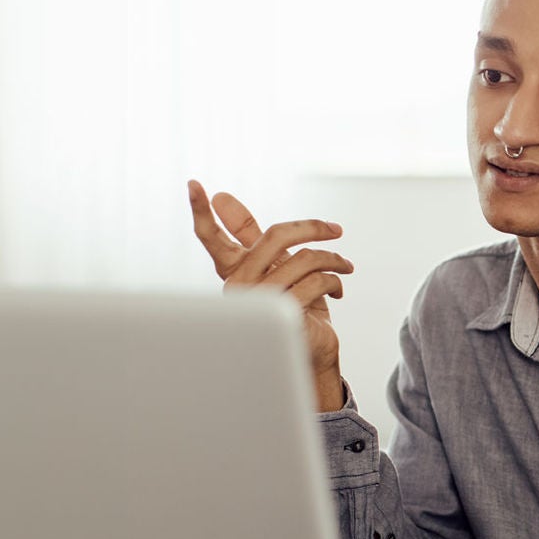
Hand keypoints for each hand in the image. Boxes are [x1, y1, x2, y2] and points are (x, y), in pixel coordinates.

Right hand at [187, 179, 353, 411]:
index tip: (193, 183)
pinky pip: (317, 281)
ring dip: (334, 259)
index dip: (201, 211)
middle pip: (275, 236)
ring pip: (304, 259)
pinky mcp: (284, 314)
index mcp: (235, 271)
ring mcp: (260, 301)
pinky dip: (335, 280)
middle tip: (336, 229)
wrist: (310, 355)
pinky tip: (340, 288)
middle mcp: (240, 285)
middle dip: (311, 228)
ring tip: (345, 266)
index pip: (211, 238)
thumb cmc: (292, 309)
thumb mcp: (274, 268)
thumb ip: (251, 236)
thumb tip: (223, 198)